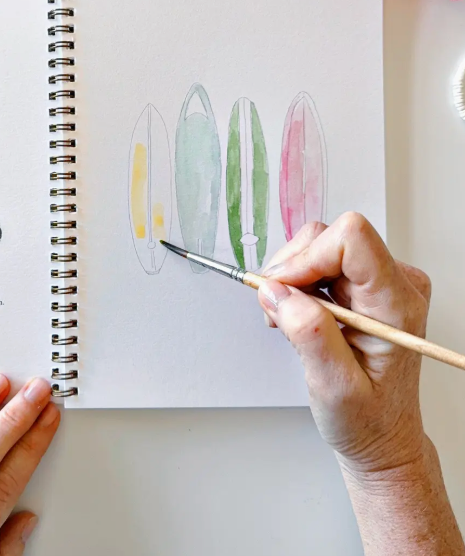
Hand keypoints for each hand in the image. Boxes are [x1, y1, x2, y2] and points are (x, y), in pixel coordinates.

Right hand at [258, 213, 429, 476]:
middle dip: (292, 269)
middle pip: (328, 237)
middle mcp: (395, 283)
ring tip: (288, 318)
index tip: (283, 289)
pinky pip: (318, 260)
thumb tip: (276, 291)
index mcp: (396, 303)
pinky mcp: (363, 284)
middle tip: (279, 310)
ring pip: (318, 245)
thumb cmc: (368, 419)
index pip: (351, 239)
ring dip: (291, 278)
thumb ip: (308, 333)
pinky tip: (297, 314)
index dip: (307, 257)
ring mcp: (379, 281)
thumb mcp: (334, 386)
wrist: (382, 434)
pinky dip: (296, 283)